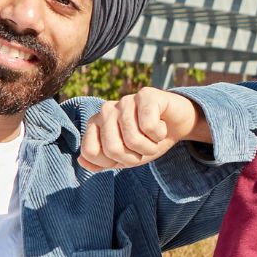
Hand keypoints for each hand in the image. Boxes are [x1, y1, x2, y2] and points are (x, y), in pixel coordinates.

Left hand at [78, 87, 203, 172]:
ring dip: (150, 146)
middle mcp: (106, 110)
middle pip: (112, 149)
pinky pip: (149, 126)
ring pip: (133, 139)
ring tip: (153, 137)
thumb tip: (81, 160)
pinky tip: (161, 125)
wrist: (176, 124)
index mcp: (95, 124)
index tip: (126, 154)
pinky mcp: (145, 95)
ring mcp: (124, 101)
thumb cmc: (147, 140)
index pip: (90, 152)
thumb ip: (101, 161)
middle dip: (134, 157)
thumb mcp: (124, 157)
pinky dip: (159, 134)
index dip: (113, 162)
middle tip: (143, 147)